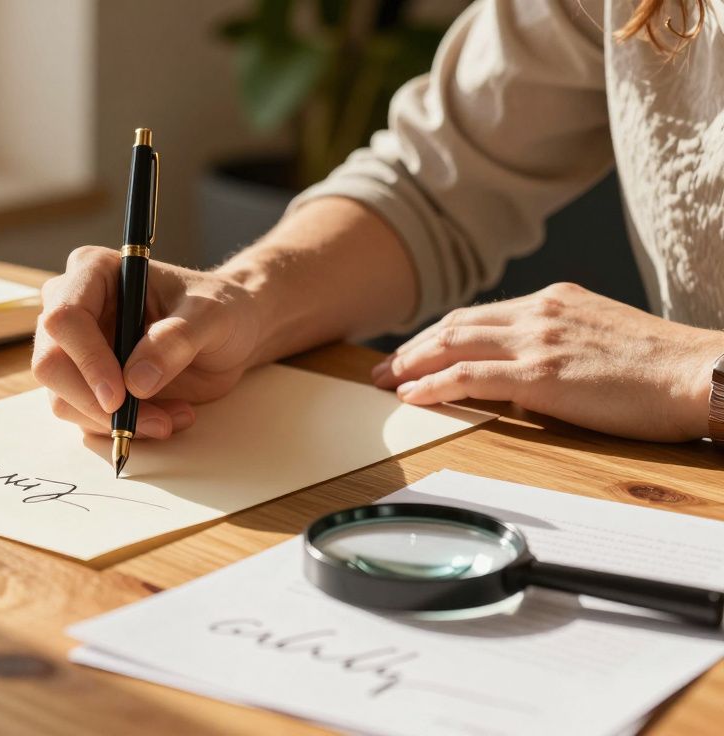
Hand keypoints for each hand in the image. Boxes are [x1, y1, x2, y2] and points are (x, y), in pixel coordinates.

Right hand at [32, 246, 260, 437]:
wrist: (230, 335)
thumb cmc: (220, 309)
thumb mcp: (211, 316)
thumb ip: (176, 340)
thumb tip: (136, 381)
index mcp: (94, 272)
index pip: (64, 318)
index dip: (87, 360)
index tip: (120, 395)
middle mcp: (73, 306)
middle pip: (51, 364)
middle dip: (96, 403)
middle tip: (153, 421)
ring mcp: (75, 348)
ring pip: (63, 399)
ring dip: (116, 421)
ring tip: (171, 417)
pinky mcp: (86, 381)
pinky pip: (84, 418)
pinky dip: (123, 428)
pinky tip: (165, 417)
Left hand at [371, 282, 723, 440]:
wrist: (702, 373)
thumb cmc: (661, 368)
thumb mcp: (601, 338)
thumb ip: (560, 344)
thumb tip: (527, 372)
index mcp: (555, 300)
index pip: (479, 315)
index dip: (439, 335)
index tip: (414, 351)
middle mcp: (540, 311)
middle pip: (455, 325)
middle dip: (413, 347)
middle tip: (383, 367)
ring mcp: (539, 340)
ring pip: (454, 345)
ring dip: (411, 364)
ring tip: (386, 381)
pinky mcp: (541, 374)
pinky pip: (469, 377)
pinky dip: (433, 385)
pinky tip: (413, 395)